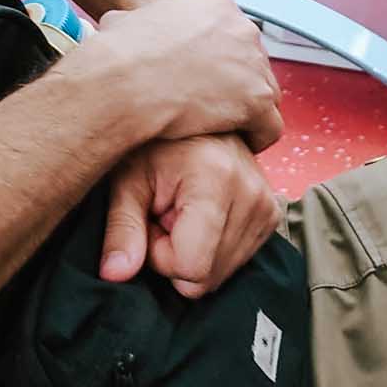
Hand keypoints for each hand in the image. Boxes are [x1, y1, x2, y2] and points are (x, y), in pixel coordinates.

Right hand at [78, 0, 281, 151]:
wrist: (124, 82)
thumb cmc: (118, 56)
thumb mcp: (124, 21)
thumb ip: (135, 22)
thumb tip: (118, 24)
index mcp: (216, 4)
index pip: (235, 38)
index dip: (222, 65)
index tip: (206, 84)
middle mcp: (241, 27)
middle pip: (254, 64)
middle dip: (238, 88)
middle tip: (215, 109)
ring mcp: (253, 62)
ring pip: (266, 95)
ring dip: (249, 113)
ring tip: (225, 130)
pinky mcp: (257, 98)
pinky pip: (270, 126)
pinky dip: (256, 139)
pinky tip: (236, 145)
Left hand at [99, 135, 282, 298]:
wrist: (190, 109)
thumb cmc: (152, 144)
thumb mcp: (127, 180)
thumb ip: (122, 228)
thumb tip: (114, 274)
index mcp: (217, 178)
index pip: (191, 267)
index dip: (159, 254)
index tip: (151, 219)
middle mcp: (251, 192)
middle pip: (208, 277)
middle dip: (177, 255)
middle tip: (166, 214)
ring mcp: (267, 204)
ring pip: (221, 274)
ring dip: (195, 251)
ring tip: (182, 210)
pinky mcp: (272, 212)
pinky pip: (236, 261)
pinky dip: (213, 246)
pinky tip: (202, 214)